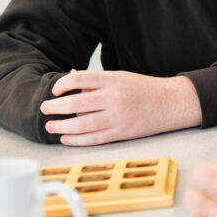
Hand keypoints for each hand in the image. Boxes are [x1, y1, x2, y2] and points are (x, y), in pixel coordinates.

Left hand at [40, 70, 200, 145]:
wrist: (171, 103)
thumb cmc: (144, 88)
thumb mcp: (121, 77)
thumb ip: (96, 79)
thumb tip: (70, 76)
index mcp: (114, 79)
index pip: (79, 79)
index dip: (62, 84)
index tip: (55, 90)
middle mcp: (114, 97)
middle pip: (76, 103)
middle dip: (55, 107)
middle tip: (45, 108)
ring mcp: (118, 116)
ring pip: (81, 124)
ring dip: (61, 126)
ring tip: (51, 126)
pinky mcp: (121, 132)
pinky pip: (93, 139)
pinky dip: (76, 140)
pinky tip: (66, 138)